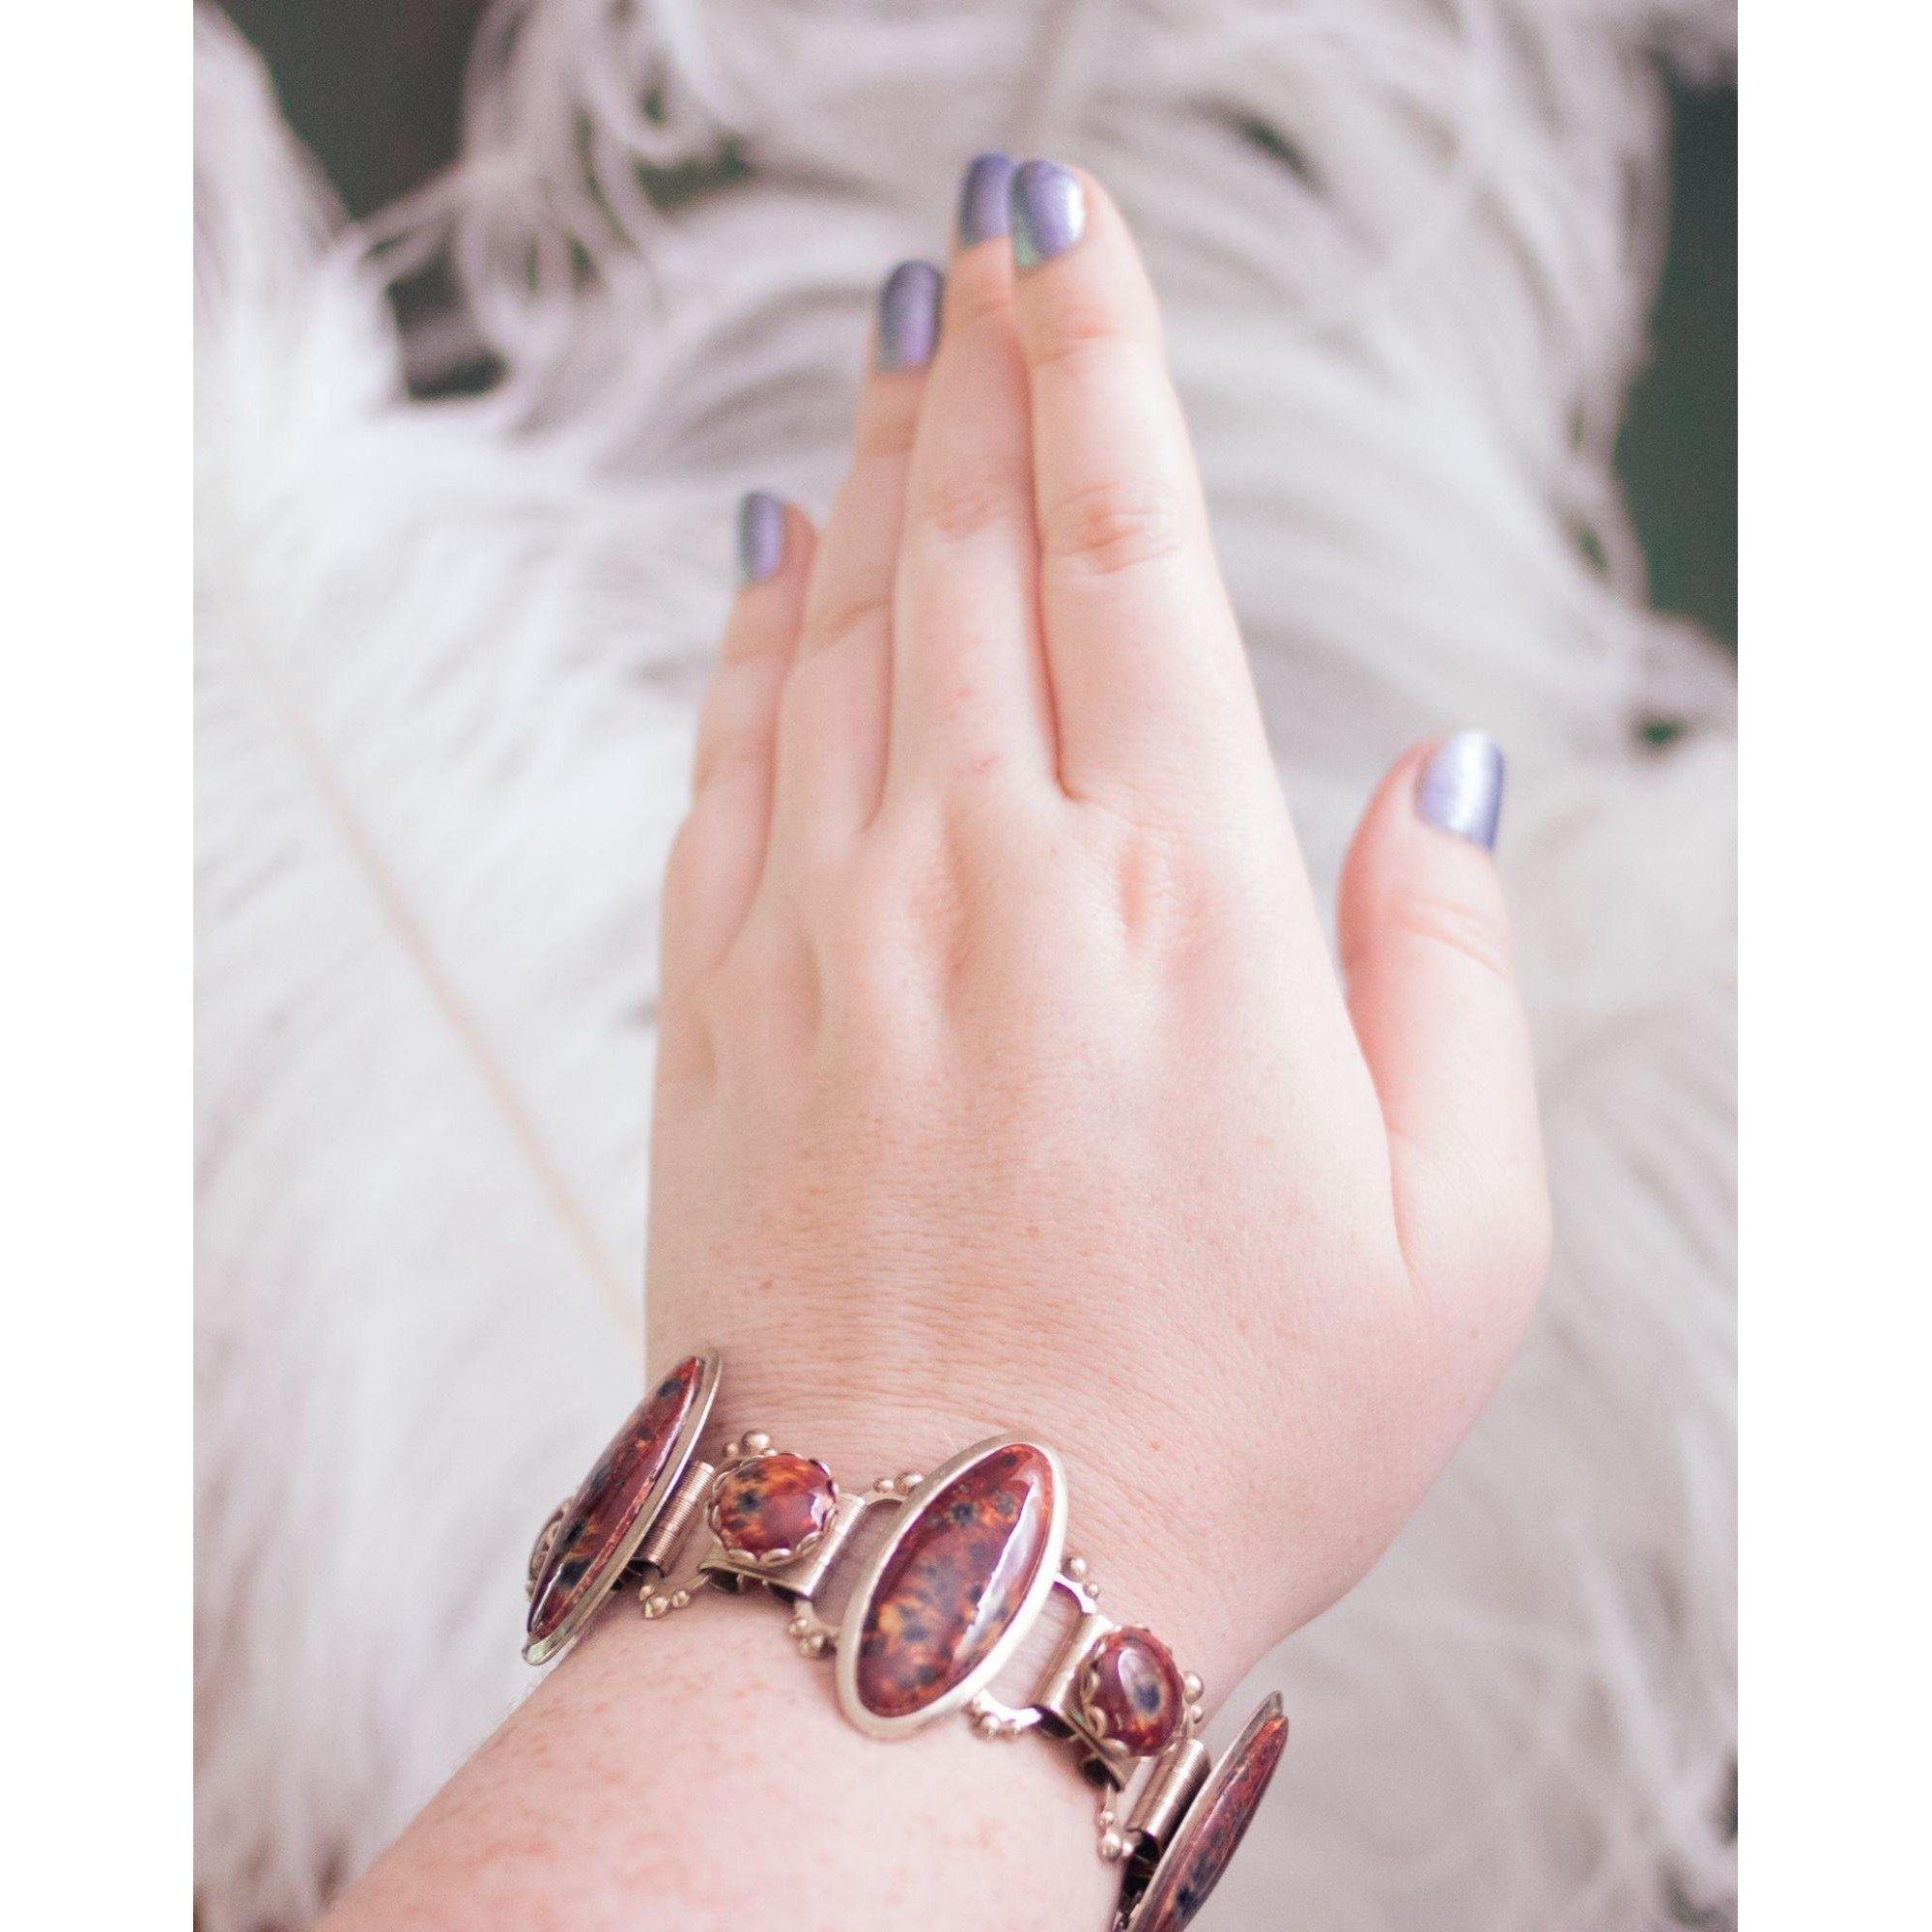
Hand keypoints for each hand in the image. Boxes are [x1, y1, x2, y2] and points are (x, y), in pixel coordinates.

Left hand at [646, 157, 1548, 1688]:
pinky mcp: (720, 1008)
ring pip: (847, 626)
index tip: (1062, 228)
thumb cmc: (1216, 1435)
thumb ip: (1452, 970)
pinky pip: (728, 760)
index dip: (1097, 360)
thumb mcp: (1448, 1239)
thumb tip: (1437, 768)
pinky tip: (773, 555)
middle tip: (975, 243)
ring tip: (897, 348)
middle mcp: (984, 874)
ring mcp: (827, 930)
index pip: (1134, 549)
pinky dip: (752, 634)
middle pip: (977, 547)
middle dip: (980, 367)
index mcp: (1178, 905)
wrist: (916, 1589)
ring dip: (879, 469)